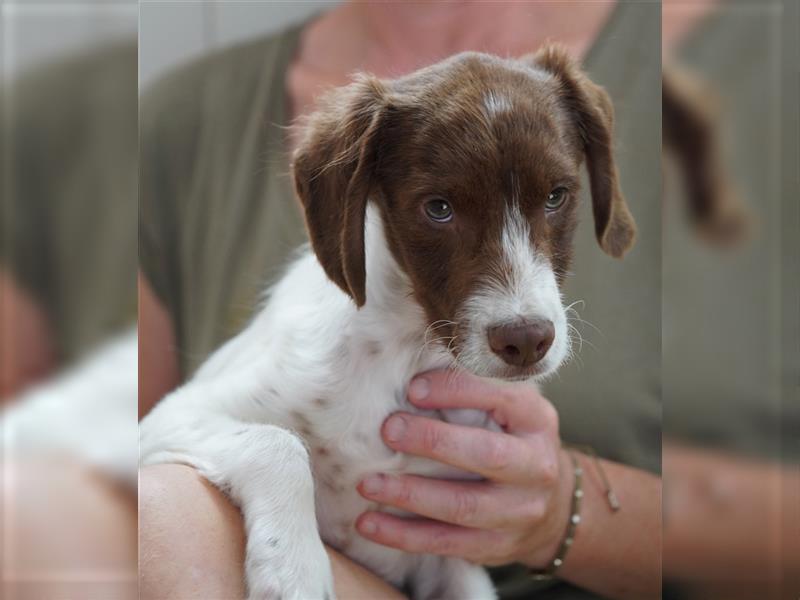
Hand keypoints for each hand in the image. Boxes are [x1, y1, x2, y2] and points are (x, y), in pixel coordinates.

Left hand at [355, 369, 572, 567]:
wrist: (551, 507)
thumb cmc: (512, 441)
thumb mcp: (508, 409)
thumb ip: (472, 391)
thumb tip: (408, 371)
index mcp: (537, 421)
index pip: (500, 398)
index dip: (456, 391)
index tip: (413, 388)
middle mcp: (537, 466)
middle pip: (486, 455)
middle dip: (434, 442)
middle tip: (388, 430)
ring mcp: (519, 512)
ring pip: (463, 506)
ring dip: (410, 495)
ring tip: (367, 483)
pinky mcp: (498, 547)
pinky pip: (447, 543)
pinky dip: (404, 536)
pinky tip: (369, 524)